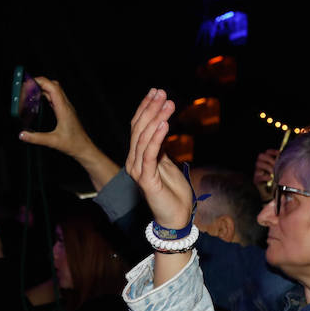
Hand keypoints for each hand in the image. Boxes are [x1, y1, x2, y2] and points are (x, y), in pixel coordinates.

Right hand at [17, 76, 98, 159]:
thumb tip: (22, 134)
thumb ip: (36, 138)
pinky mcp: (66, 112)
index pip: (53, 87)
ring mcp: (67, 108)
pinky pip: (56, 98)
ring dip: (44, 88)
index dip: (41, 81)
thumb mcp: (53, 142)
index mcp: (63, 109)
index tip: (29, 82)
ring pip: (56, 91)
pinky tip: (40, 101)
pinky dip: (47, 96)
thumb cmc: (74, 144)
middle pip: (54, 86)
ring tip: (31, 91)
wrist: (84, 148)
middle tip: (28, 86)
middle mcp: (66, 106)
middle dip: (41, 82)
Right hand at [126, 89, 193, 229]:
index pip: (138, 127)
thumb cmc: (173, 193)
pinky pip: (150, 154)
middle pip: (139, 129)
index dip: (146, 108)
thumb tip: (161, 126)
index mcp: (138, 157)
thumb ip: (161, 147)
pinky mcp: (146, 180)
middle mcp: (134, 161)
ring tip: (168, 104)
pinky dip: (157, 138)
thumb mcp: (167, 164)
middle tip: (162, 93)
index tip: (156, 92)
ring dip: (156, 118)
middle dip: (151, 109)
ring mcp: (138, 170)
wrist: (176, 218)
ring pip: (144, 139)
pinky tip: (164, 124)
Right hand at [252, 149, 279, 202]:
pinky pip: (259, 176)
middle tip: (275, 164)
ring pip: (258, 164)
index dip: (272, 152)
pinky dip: (265, 176)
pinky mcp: (256, 179)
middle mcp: (260, 165)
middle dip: (269, 159)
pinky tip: (270, 178)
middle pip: (260, 156)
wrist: (274, 193)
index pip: (266, 152)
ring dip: (267, 167)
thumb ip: (281, 164)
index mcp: (266, 161)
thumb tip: (286, 156)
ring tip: (273, 172)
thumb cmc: (278, 180)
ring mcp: (257, 172)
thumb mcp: (280, 171)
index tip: (279, 153)